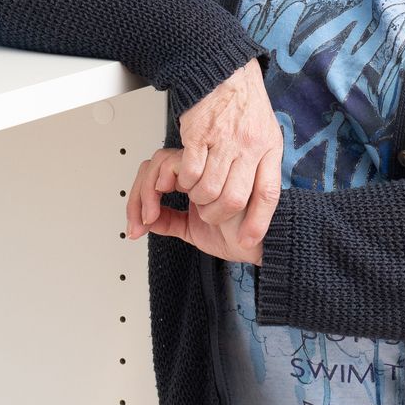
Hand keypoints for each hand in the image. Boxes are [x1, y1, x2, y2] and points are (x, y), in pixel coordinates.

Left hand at [126, 146, 265, 265]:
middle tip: (139, 222)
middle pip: (153, 167)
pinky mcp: (220, 162)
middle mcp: (199, 170)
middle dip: (138, 196)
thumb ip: (171, 222)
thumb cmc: (240, 235)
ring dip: (154, 193)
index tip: (136, 225)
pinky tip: (181, 202)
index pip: (156, 177)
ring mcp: (208, 163)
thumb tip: (144, 220)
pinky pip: (181, 165)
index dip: (139, 199)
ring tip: (160, 214)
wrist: (268, 243)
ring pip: (162, 163)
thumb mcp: (195, 232)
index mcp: (194, 181)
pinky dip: (171, 183)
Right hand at [171, 54, 284, 244]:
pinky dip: (183, 181)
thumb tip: (260, 193)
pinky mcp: (198, 135)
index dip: (258, 221)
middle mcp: (248, 146)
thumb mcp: (267, 131)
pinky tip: (184, 176)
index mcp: (268, 148)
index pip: (269, 194)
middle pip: (235, 198)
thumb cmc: (243, 102)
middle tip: (210, 213)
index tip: (248, 241)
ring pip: (208, 189)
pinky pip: (189, 172)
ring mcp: (223, 141)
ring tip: (196, 194)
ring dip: (198, 198)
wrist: (223, 70)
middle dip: (219, 214)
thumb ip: (264, 161)